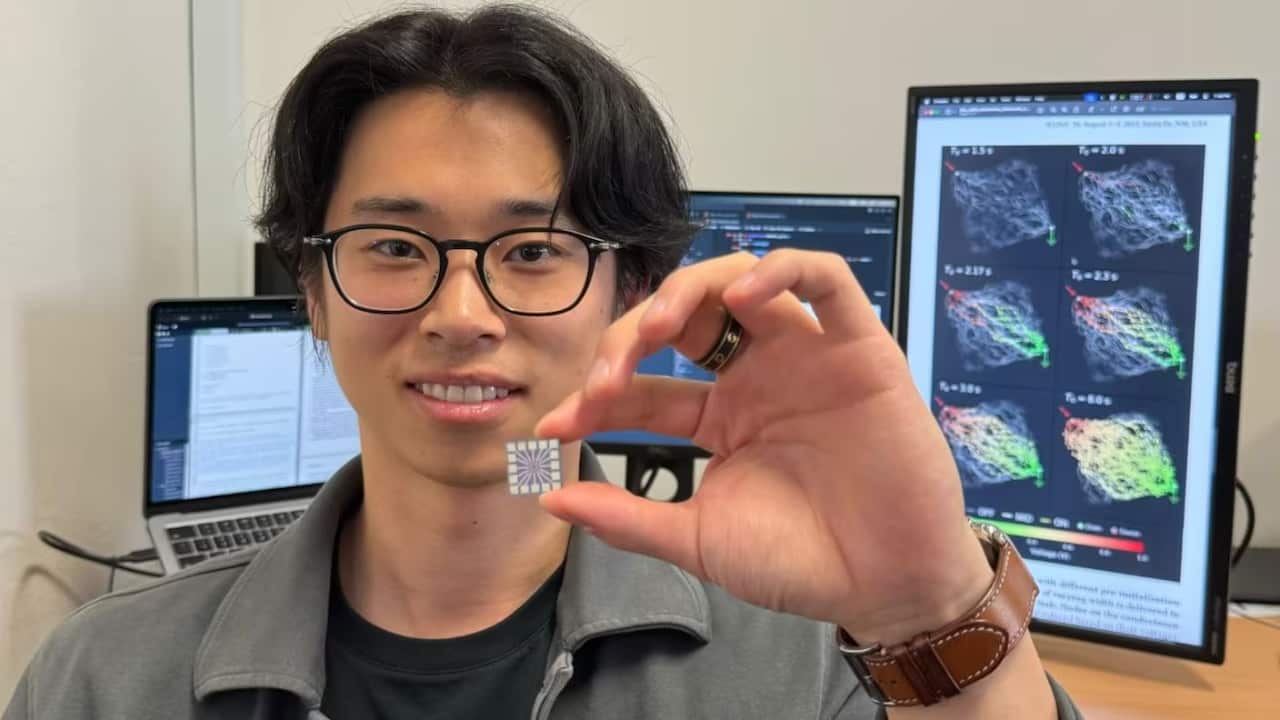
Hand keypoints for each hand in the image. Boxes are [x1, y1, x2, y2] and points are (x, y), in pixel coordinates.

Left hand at [536, 250, 993, 644]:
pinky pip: (828, 281)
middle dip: (631, 334)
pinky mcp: (859, 348)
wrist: (885, 587)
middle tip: (603, 378)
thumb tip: (550, 495)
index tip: (556, 427)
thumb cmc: (799, 563)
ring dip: (690, 290)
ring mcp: (805, 357)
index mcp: (718, 416)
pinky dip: (785, 270)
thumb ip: (627, 517)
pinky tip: (745, 295)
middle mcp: (755, 376)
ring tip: (656, 328)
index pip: (644, 385)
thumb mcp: (697, 539)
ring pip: (744, 281)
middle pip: (683, 318)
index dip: (597, 395)